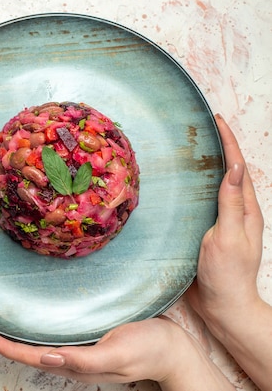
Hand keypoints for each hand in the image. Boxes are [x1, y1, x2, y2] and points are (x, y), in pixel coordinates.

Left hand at [0, 317, 181, 383]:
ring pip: (44, 349)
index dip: (8, 349)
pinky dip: (42, 333)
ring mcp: (83, 354)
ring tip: (3, 328)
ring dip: (22, 341)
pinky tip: (38, 324)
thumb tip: (48, 358)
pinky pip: (60, 340)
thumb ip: (84, 360)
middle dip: (8, 346)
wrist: (174, 348)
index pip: (33, 358)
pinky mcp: (91, 343)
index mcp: (77, 366)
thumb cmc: (149, 349)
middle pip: (33, 355)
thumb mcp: (118, 354)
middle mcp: (76, 362)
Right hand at [187, 114, 263, 324]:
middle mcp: (235, 212)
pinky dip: (194, 187)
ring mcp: (221, 222)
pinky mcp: (206, 231)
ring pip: (214, 186)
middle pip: (228, 171)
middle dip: (219, 146)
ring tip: (191, 146)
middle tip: (203, 126)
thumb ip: (230, 204)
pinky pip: (201, 202)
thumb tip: (233, 168)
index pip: (237, 167)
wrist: (223, 307)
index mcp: (245, 210)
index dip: (228, 142)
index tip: (217, 120)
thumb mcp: (228, 237)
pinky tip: (181, 184)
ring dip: (206, 164)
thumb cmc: (227, 275)